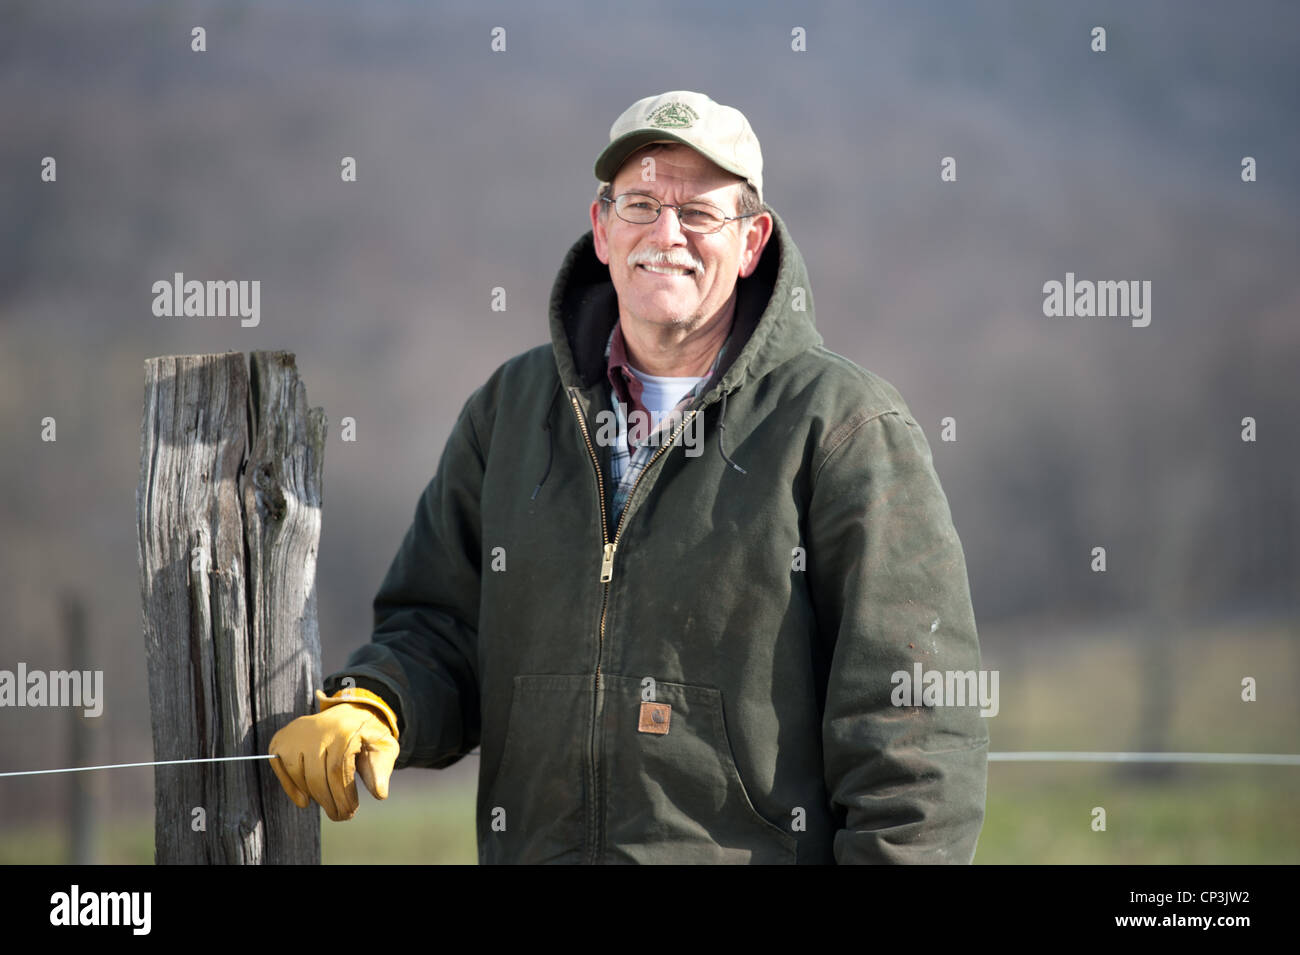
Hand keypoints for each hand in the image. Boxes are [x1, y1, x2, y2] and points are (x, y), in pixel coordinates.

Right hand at [268, 688, 399, 820]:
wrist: (348, 711)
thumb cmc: (365, 735)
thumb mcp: (382, 747)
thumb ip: (380, 769)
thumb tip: (379, 794)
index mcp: (344, 731)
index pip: (337, 771)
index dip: (343, 796)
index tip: (350, 812)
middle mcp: (317, 730)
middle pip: (317, 777)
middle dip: (329, 802)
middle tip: (340, 815)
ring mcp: (297, 733)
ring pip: (299, 774)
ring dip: (313, 796)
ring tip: (329, 804)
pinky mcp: (282, 738)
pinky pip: (280, 767)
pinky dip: (291, 788)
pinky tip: (306, 800)